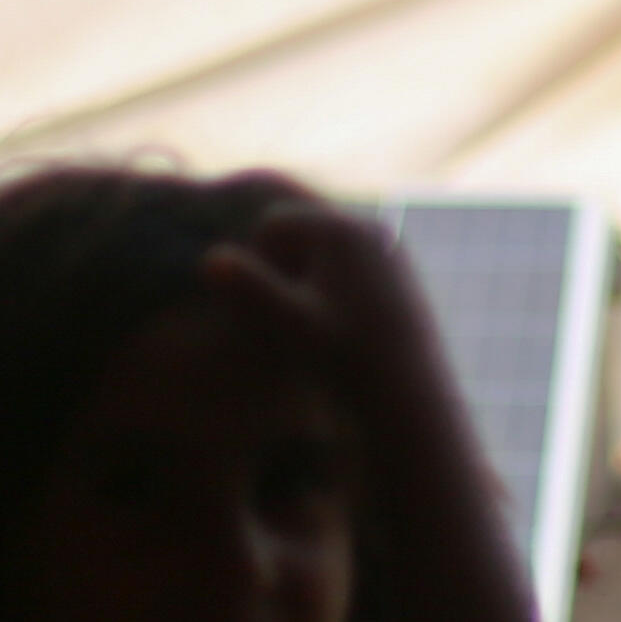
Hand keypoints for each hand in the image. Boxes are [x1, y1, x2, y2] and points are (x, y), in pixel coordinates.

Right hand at [207, 205, 437, 410]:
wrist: (411, 397)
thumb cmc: (347, 364)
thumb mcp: (293, 329)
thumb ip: (252, 292)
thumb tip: (209, 260)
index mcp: (340, 229)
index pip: (271, 224)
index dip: (256, 266)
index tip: (271, 311)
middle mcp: (369, 226)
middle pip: (299, 233)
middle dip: (281, 269)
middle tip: (289, 322)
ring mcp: (389, 246)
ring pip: (322, 251)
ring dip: (304, 279)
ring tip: (312, 329)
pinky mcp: (400, 270)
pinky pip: (348, 265)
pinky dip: (332, 289)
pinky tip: (337, 331)